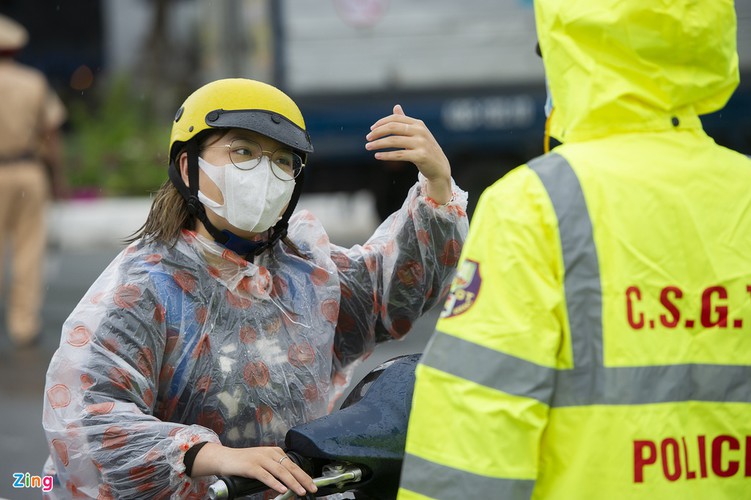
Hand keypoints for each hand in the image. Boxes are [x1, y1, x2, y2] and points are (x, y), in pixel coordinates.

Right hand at [191, 443, 316, 496]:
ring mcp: (260, 459)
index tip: (312, 484)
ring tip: (301, 491)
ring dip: (292, 482)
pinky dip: (275, 483)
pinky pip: (265, 476)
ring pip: (280, 472)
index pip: (293, 464)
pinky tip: (282, 489)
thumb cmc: (244, 462)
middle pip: (290, 467)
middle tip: (312, 489)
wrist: (224, 458)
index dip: (303, 475)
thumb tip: (288, 483)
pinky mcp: (251, 466)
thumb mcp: (263, 462)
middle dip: (303, 479)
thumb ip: (274, 469)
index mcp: (274, 451)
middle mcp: (269, 453)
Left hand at [366, 104, 452, 203]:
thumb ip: (405, 121)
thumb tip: (396, 106)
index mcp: (418, 124)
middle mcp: (420, 131)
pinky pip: (399, 155)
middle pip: (393, 128)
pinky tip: (377, 156)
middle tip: (367, 139)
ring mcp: (421, 143)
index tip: (371, 129)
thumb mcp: (416, 133)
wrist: (439, 166)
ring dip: (378, 144)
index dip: (381, 123)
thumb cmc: (425, 148)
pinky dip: (386, 155)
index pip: (395, 119)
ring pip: (394, 141)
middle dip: (377, 132)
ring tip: (368, 147)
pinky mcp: (421, 156)